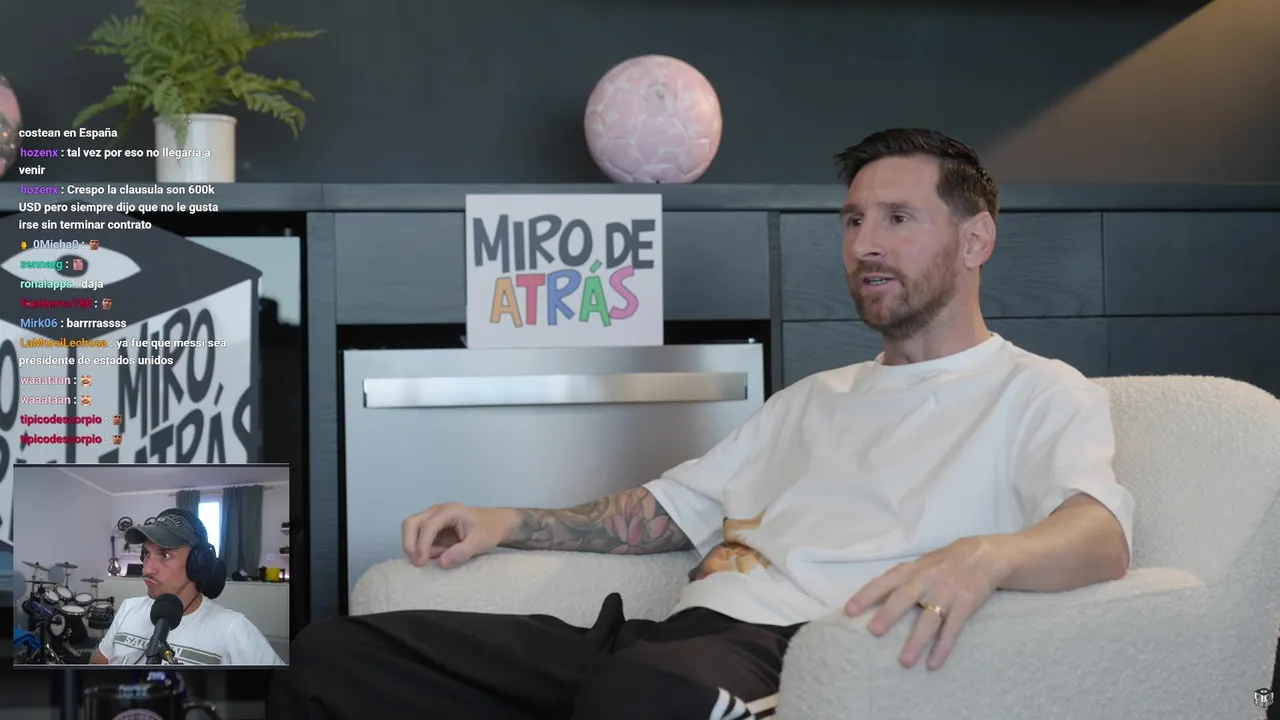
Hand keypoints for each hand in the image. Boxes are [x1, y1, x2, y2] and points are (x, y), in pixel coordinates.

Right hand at [402, 503, 517, 568]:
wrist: (498, 524)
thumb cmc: (490, 530)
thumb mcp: (479, 542)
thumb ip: (461, 552)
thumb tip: (440, 563)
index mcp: (449, 511)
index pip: (427, 526)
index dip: (421, 545)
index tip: (421, 563)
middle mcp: (437, 512)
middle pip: (410, 523)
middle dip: (409, 544)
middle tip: (417, 563)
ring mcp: (434, 519)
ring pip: (411, 530)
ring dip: (415, 547)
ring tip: (433, 558)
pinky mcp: (434, 528)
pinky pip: (420, 538)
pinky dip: (422, 549)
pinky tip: (437, 555)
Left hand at [843, 536, 1011, 670]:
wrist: (982, 556)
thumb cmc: (941, 565)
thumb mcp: (918, 565)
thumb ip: (899, 581)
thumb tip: (870, 602)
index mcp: (910, 571)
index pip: (884, 582)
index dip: (866, 596)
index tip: (850, 611)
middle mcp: (926, 581)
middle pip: (904, 598)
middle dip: (889, 615)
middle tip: (874, 632)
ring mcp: (946, 594)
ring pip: (929, 619)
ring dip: (917, 641)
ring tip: (905, 662)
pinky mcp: (965, 606)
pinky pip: (952, 629)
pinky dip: (942, 648)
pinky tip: (933, 664)